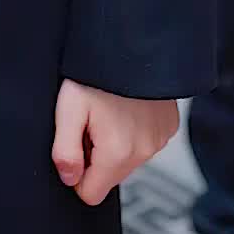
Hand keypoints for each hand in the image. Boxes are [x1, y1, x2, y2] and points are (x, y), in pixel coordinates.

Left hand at [51, 80, 177, 205]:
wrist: (133, 40)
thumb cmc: (97, 70)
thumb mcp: (69, 107)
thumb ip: (64, 151)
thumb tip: (69, 179)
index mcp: (118, 153)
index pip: (90, 194)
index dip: (77, 171)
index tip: (76, 142)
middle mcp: (144, 151)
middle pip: (109, 176)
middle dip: (96, 156)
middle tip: (91, 120)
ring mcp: (160, 139)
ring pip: (126, 160)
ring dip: (115, 143)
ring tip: (108, 109)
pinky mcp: (169, 126)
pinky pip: (144, 143)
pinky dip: (133, 131)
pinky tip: (125, 105)